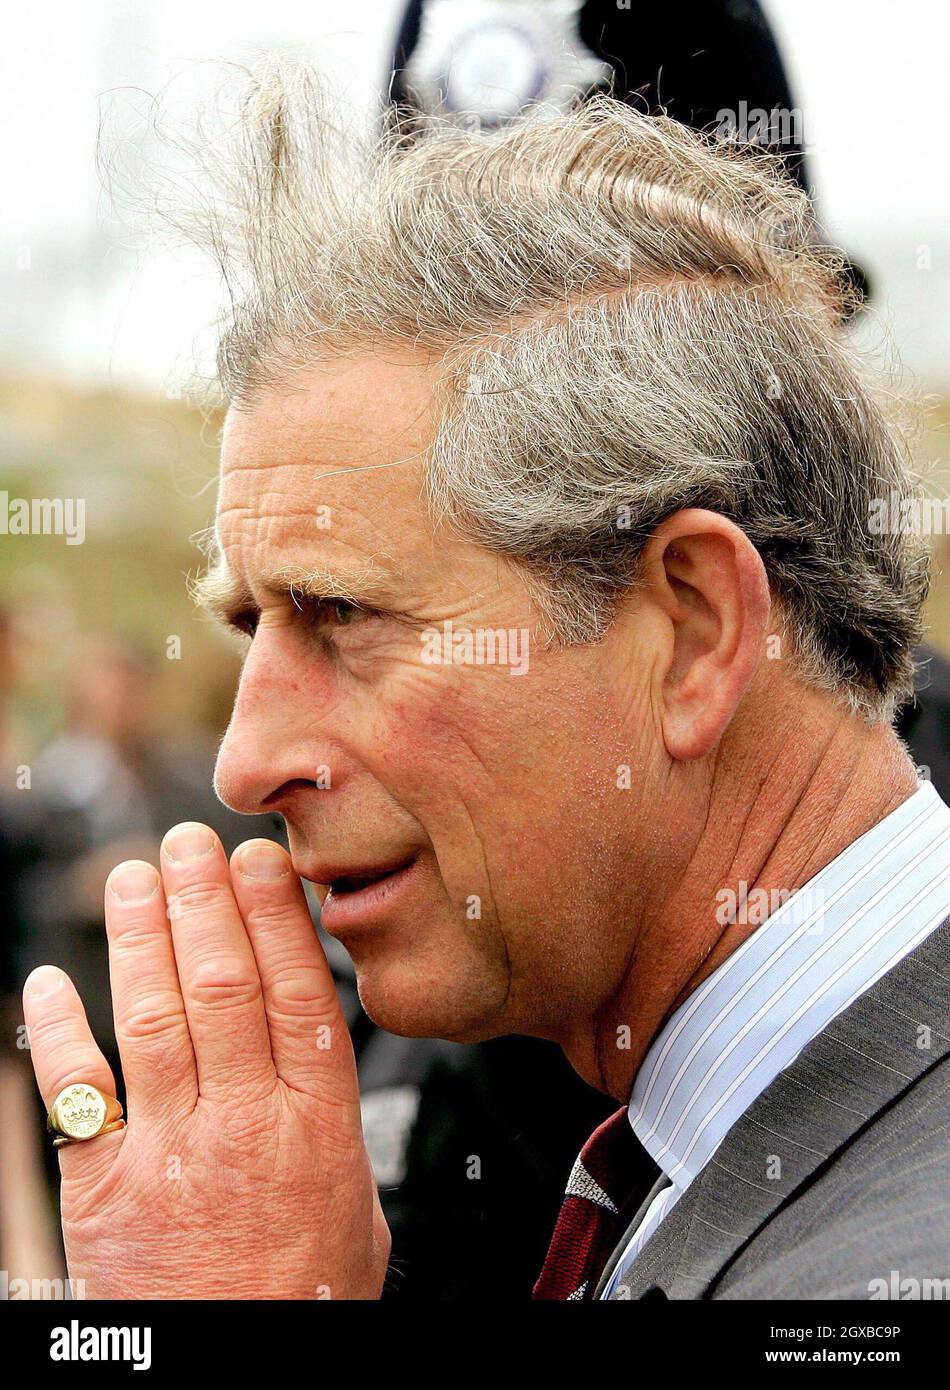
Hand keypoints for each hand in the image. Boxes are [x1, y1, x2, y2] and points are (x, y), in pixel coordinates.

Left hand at [22, 823, 388, 1298]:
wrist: (238, 1371)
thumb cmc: (303, 1297)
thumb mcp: (355, 1202)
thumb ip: (331, 1118)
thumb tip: (317, 1044)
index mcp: (313, 1125)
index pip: (294, 994)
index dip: (273, 918)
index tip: (257, 862)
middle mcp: (242, 1125)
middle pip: (221, 988)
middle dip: (202, 904)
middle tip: (188, 843)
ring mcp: (168, 1152)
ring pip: (153, 1020)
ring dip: (139, 940)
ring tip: (134, 878)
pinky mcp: (103, 1187)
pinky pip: (77, 1095)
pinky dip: (58, 1032)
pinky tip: (50, 981)